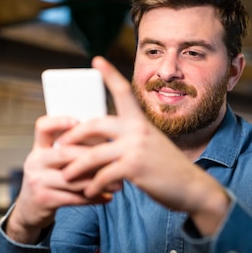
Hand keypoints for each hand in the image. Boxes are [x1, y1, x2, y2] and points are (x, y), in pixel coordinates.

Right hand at [6, 116, 112, 243]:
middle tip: (115, 160)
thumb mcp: (52, 163)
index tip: (78, 121)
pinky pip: (73, 198)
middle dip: (93, 157)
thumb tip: (105, 143)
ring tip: (118, 184)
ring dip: (98, 181)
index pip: (42, 127)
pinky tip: (107, 197)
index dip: (58, 122)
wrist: (29, 210)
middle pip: (65, 153)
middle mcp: (35, 161)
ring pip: (72, 178)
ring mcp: (37, 181)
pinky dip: (93, 198)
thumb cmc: (49, 181)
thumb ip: (69, 152)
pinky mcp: (43, 199)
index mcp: (38, 148)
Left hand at [57, 56, 229, 235]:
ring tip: (65, 176)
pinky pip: (102, 176)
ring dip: (74, 168)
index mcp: (141, 121)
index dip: (110, 74)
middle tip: (59, 145)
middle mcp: (137, 130)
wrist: (192, 188)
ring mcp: (136, 148)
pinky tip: (88, 193)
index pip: (124, 92)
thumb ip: (130, 141)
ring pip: (92, 155)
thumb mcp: (151, 146)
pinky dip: (91, 186)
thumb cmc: (168, 170)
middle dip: (73, 135)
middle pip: (94, 125)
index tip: (97, 59)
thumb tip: (104, 146)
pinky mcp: (134, 168)